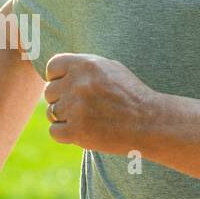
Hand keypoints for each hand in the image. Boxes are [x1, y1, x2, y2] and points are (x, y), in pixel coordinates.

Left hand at [43, 52, 159, 154]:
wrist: (149, 122)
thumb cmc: (130, 95)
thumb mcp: (110, 69)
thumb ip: (82, 67)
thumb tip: (55, 71)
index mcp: (86, 64)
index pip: (52, 67)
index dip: (57, 78)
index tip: (68, 87)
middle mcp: (79, 84)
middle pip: (49, 92)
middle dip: (62, 99)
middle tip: (81, 107)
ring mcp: (76, 108)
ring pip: (51, 112)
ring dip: (64, 118)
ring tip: (86, 119)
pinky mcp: (77, 131)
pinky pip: (54, 132)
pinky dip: (65, 134)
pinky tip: (82, 131)